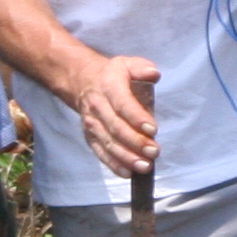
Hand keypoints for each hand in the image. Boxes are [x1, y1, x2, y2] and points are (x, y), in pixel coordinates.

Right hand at [67, 51, 160, 174]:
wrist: (82, 81)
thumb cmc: (113, 75)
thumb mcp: (127, 64)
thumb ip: (141, 67)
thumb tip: (153, 74)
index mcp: (109, 86)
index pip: (123, 104)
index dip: (137, 118)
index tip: (153, 129)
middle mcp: (98, 107)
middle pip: (116, 128)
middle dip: (136, 142)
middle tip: (154, 151)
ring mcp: (92, 124)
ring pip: (109, 143)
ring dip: (127, 157)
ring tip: (145, 166)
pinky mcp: (90, 137)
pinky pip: (101, 153)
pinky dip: (114, 164)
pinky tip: (128, 173)